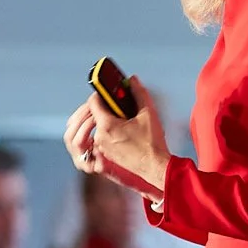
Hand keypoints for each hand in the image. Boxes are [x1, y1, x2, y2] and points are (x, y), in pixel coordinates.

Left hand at [69, 77, 172, 196]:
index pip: (94, 102)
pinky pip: (100, 136)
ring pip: (97, 125)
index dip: (101, 93)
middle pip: (94, 113)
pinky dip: (107, 129)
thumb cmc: (152, 143)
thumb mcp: (148, 113)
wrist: (154, 167)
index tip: (110, 90)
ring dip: (106, 117)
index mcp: (107, 125)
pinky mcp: (105, 154)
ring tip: (121, 116)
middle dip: (104, 105)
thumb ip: (139, 93)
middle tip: (118, 102)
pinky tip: (121, 129)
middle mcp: (100, 136)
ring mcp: (101, 146)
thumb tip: (132, 80)